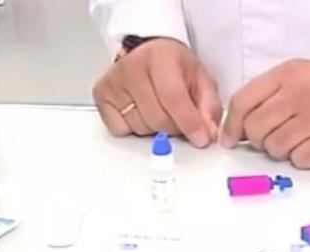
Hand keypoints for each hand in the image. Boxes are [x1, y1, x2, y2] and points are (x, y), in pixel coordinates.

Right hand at [92, 38, 220, 147]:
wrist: (148, 53)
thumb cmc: (174, 67)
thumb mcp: (200, 80)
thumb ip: (208, 107)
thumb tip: (207, 134)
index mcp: (160, 57)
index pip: (173, 97)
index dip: (189, 122)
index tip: (200, 139)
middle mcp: (132, 66)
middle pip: (157, 118)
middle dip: (174, 128)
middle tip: (179, 119)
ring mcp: (113, 81)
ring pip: (140, 127)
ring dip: (155, 128)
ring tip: (158, 110)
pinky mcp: (100, 94)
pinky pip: (120, 130)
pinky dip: (134, 128)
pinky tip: (140, 112)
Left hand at [221, 58, 309, 168]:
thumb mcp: (306, 74)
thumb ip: (274, 93)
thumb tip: (242, 124)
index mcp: (290, 74)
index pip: (243, 101)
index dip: (232, 125)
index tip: (230, 140)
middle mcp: (300, 94)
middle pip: (256, 129)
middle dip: (260, 140)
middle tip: (274, 139)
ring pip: (275, 147)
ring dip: (282, 150)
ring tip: (300, 141)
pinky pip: (300, 160)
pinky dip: (304, 159)